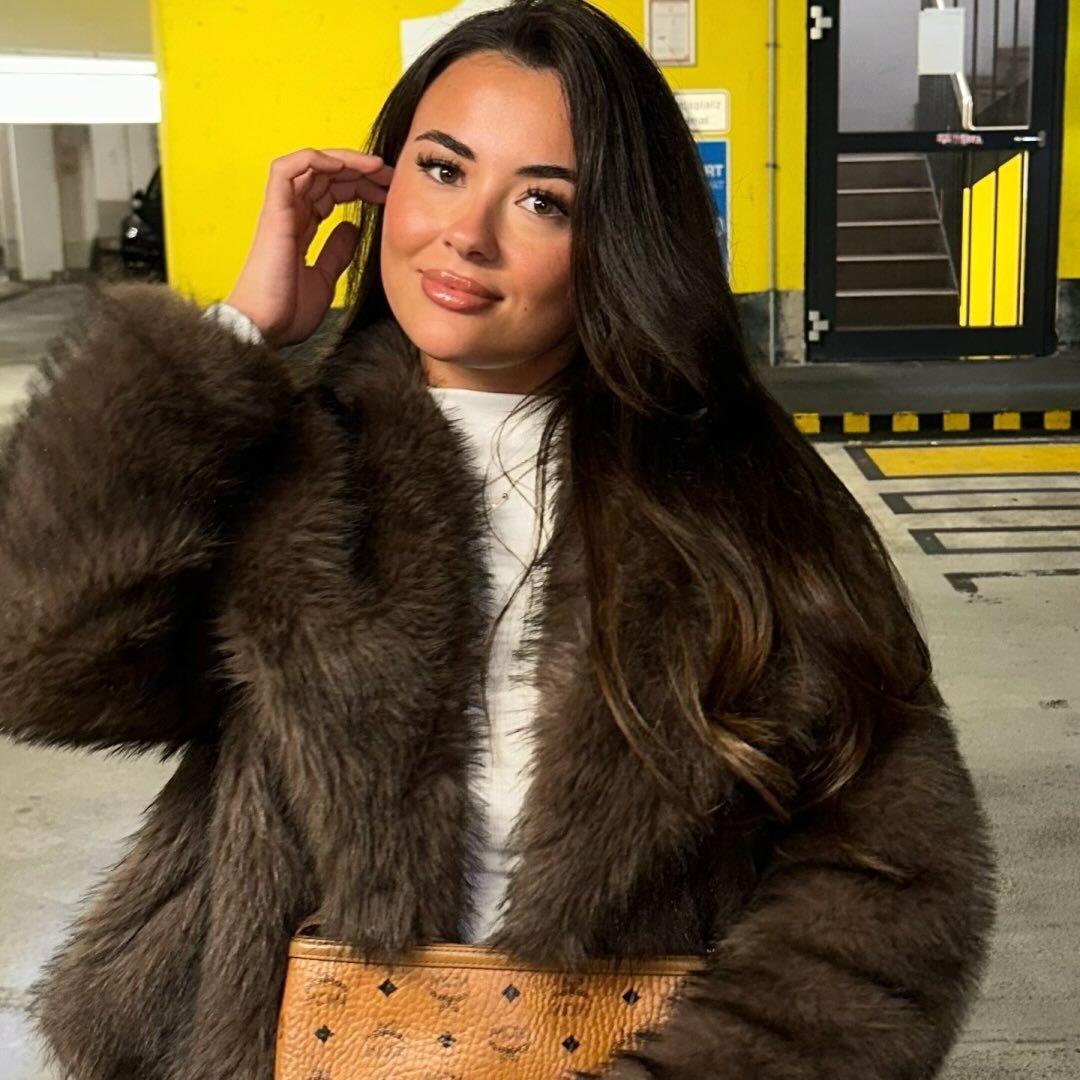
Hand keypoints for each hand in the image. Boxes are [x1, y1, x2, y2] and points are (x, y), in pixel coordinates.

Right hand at [225, 148, 393, 346]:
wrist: (264, 330)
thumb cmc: (287, 312)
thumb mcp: (325, 279)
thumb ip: (337, 252)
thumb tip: (352, 228)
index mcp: (300, 230)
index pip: (331, 192)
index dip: (359, 186)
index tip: (387, 193)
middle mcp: (289, 215)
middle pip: (325, 176)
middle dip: (359, 171)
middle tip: (390, 177)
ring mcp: (280, 211)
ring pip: (310, 166)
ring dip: (345, 161)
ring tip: (375, 167)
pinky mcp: (273, 212)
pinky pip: (287, 169)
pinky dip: (315, 160)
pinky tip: (343, 166)